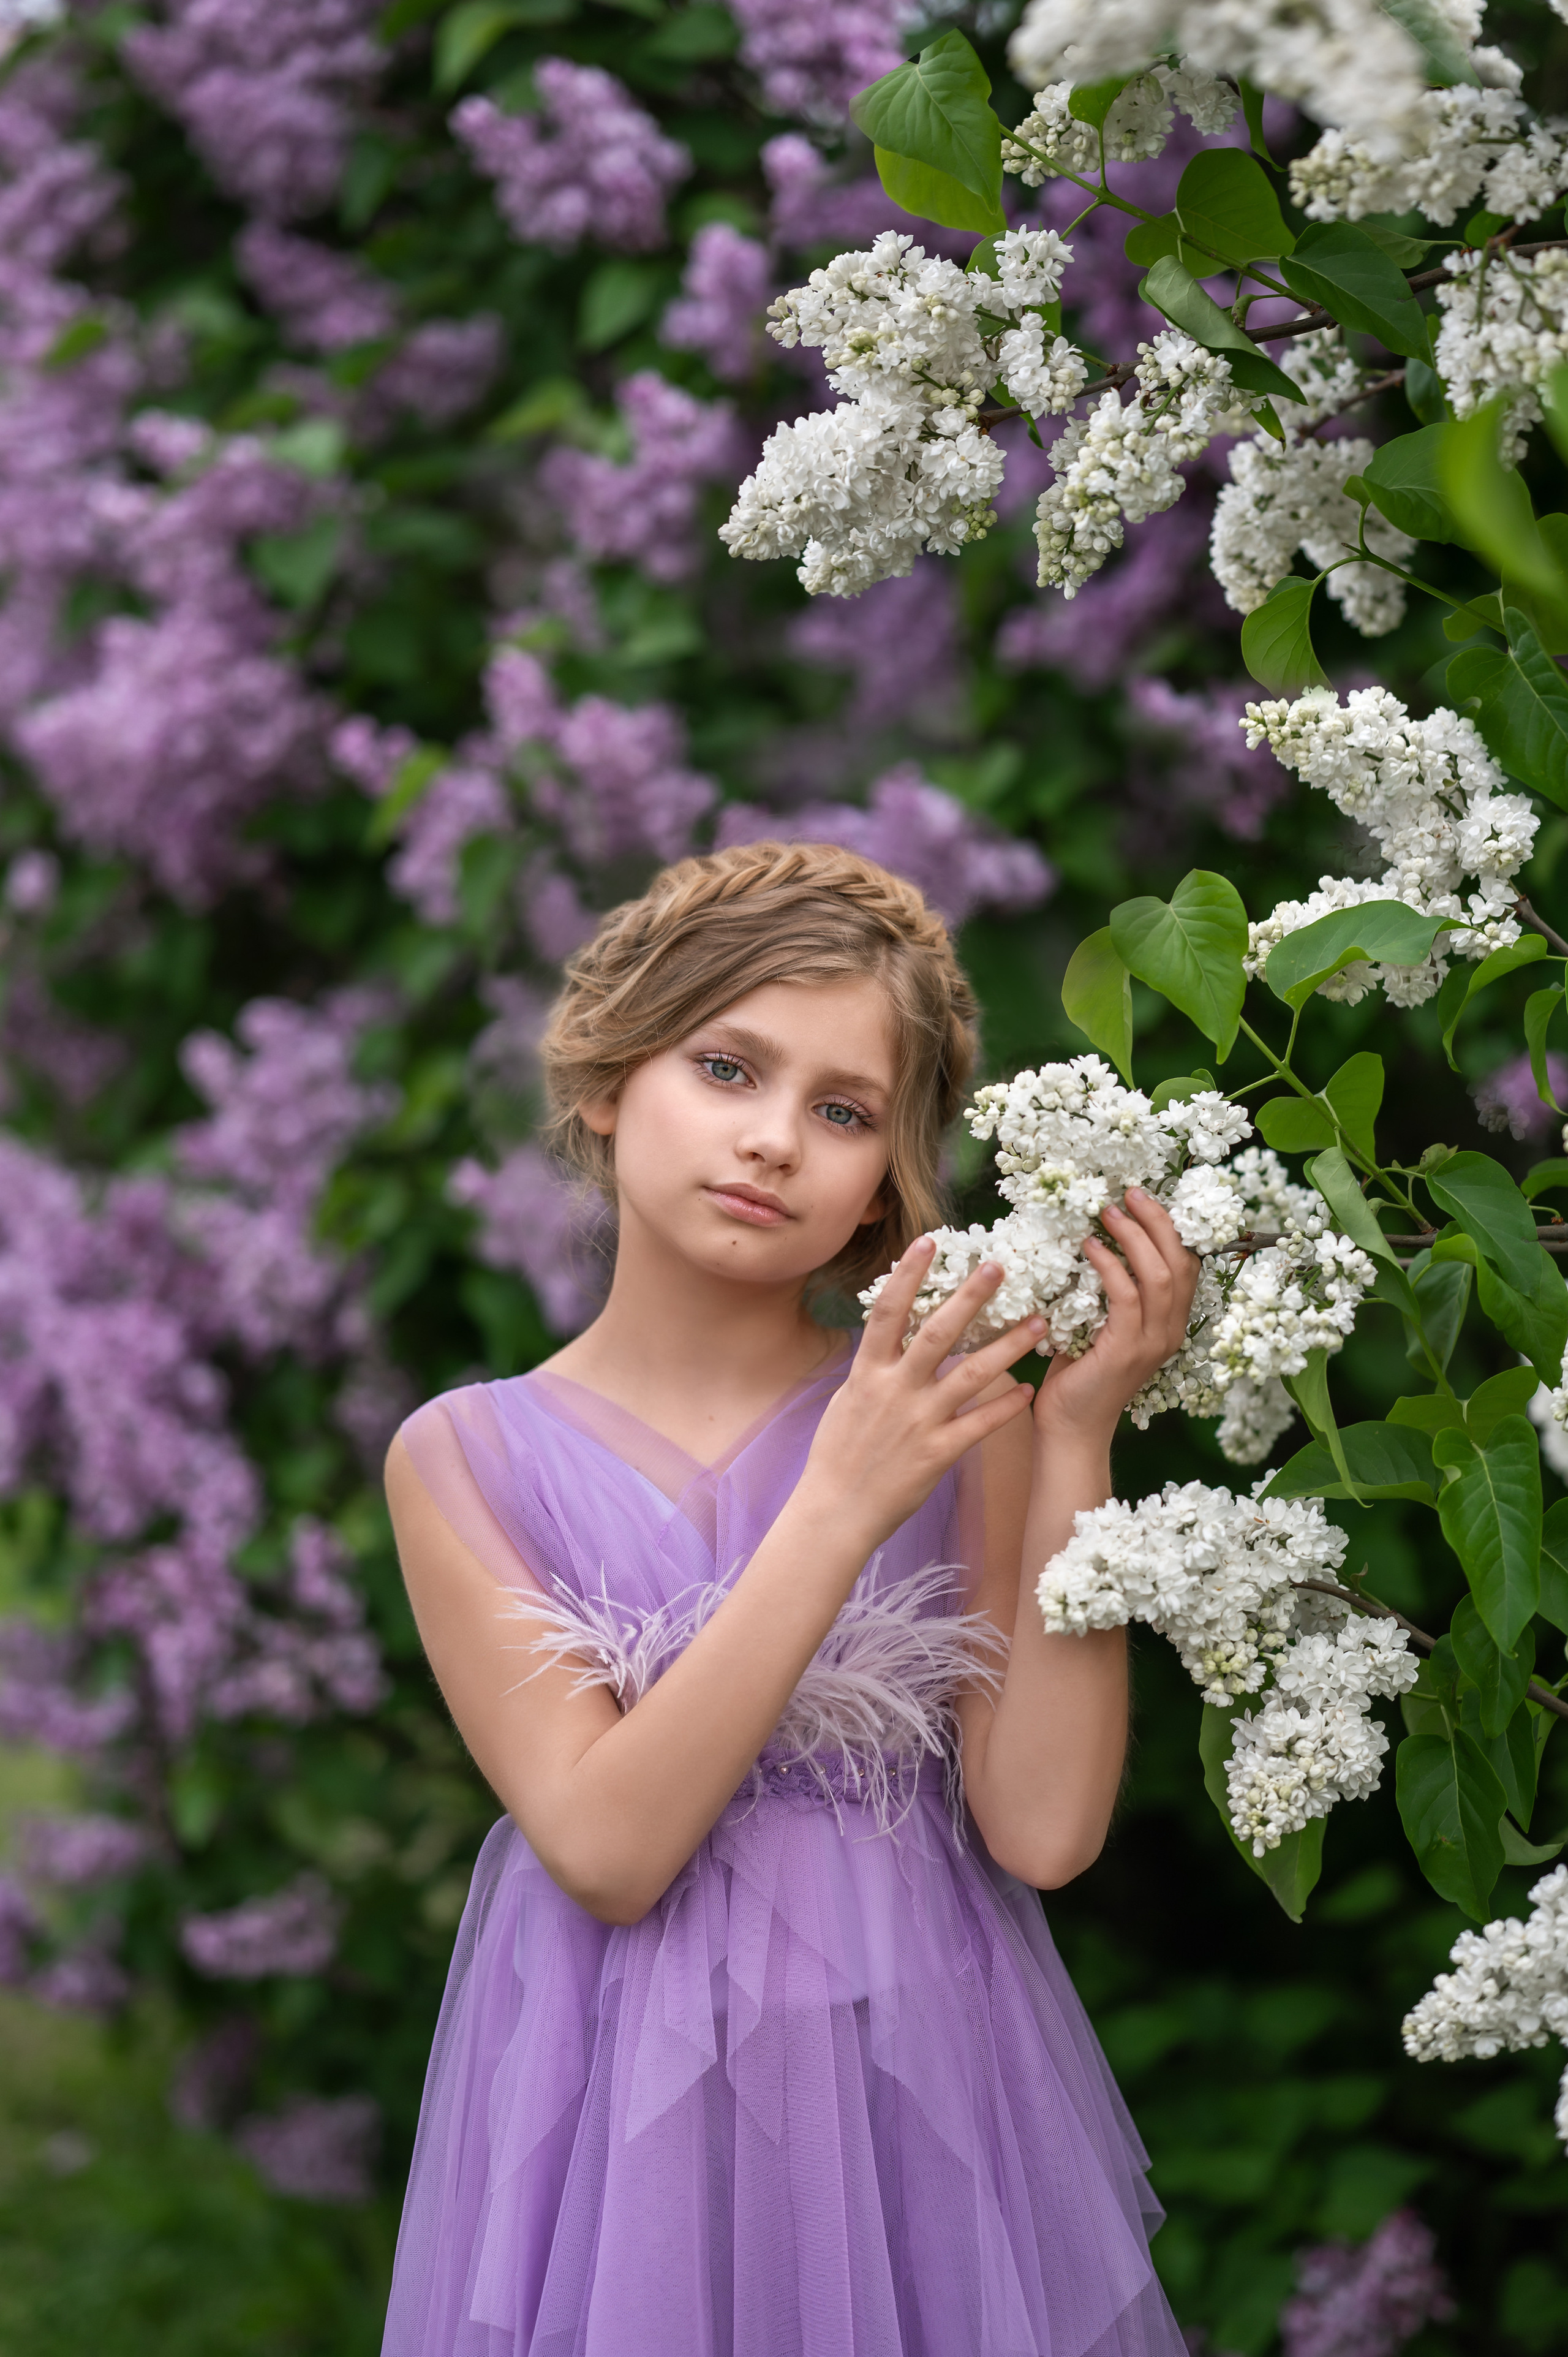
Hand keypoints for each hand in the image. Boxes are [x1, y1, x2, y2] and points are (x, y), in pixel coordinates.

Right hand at [799, 1238, 1044, 1550]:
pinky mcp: (938, 1452)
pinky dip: (1006, 1407)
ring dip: (1008, 1346)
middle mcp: (895, 1389)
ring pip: (971, 1374)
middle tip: (1001, 1266)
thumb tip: (888, 1336)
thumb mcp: (848, 1399)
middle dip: (971, 1297)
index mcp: (868, 1372)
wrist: (836, 1510)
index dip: (908, 1273)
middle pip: (937, 1332)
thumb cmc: (838, 1454)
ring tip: (1040, 1323)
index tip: (929, 1240)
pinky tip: (1029, 1391)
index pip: (889, 1311)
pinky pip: (980, 1424)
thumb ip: (874, 1367)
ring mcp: (919, 1420)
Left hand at [1033, 1189, 1199, 1445]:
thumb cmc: (1079, 1373)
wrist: (1071, 1428)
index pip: (1187, 1265)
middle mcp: (1170, 1332)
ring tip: (1108, 1212)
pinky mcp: (1126, 1351)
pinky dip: (1109, 1267)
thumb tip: (1092, 1240)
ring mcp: (1152, 1343)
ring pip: (1159, 1276)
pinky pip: (1126, 1298)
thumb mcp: (1100, 1324)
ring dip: (1133, 1238)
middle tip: (1129, 1194)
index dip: (1170, 1228)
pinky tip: (1090, 1248)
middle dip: (1157, 1221)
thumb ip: (1109, 1292)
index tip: (1143, 1198)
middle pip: (1180, 1263)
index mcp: (1170, 1324)